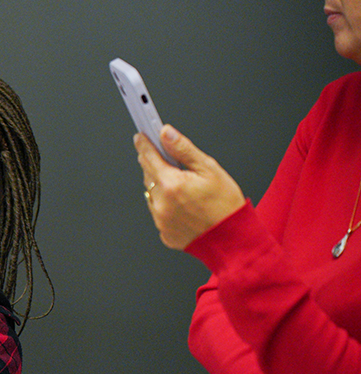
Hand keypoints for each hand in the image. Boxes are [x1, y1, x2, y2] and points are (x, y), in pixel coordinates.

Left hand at [136, 125, 246, 249]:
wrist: (233, 240)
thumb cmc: (226, 205)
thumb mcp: (210, 169)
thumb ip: (184, 150)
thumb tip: (166, 134)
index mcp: (172, 185)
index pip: (148, 158)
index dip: (144, 145)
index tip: (140, 137)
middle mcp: (161, 203)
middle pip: (148, 175)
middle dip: (154, 164)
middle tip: (167, 159)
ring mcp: (160, 219)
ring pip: (152, 194)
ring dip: (161, 186)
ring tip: (184, 187)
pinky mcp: (163, 232)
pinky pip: (158, 212)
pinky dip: (166, 204)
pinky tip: (183, 204)